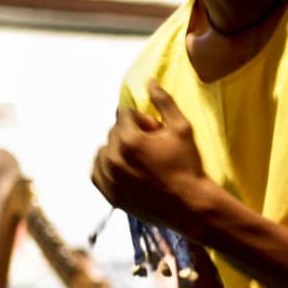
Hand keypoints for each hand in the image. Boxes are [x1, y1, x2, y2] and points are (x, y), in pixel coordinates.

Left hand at [91, 80, 207, 236]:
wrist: (190, 206)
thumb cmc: (188, 166)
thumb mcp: (182, 129)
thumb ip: (164, 102)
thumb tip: (149, 80)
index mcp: (129, 139)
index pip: (124, 114)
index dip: (143, 121)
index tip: (158, 133)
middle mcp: (113, 157)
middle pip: (114, 132)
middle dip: (131, 135)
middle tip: (154, 150)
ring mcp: (108, 177)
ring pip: (104, 151)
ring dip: (119, 151)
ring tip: (141, 163)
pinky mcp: (108, 193)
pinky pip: (97, 171)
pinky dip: (108, 168)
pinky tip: (128, 172)